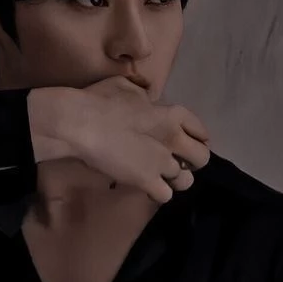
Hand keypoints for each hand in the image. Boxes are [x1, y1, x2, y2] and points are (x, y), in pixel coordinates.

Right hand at [61, 75, 210, 203]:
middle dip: (191, 161)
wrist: (81, 124)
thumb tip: (146, 97)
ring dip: (175, 179)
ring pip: (186, 181)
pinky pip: (165, 195)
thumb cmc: (99, 101)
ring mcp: (162, 163)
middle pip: (201, 158)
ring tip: (160, 176)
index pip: (200, 130)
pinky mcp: (147, 181)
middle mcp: (175, 139)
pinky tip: (146, 186)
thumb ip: (142, 93)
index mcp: (172, 113)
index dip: (196, 138)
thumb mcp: (125, 85)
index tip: (186, 142)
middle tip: (174, 160)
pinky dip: (157, 193)